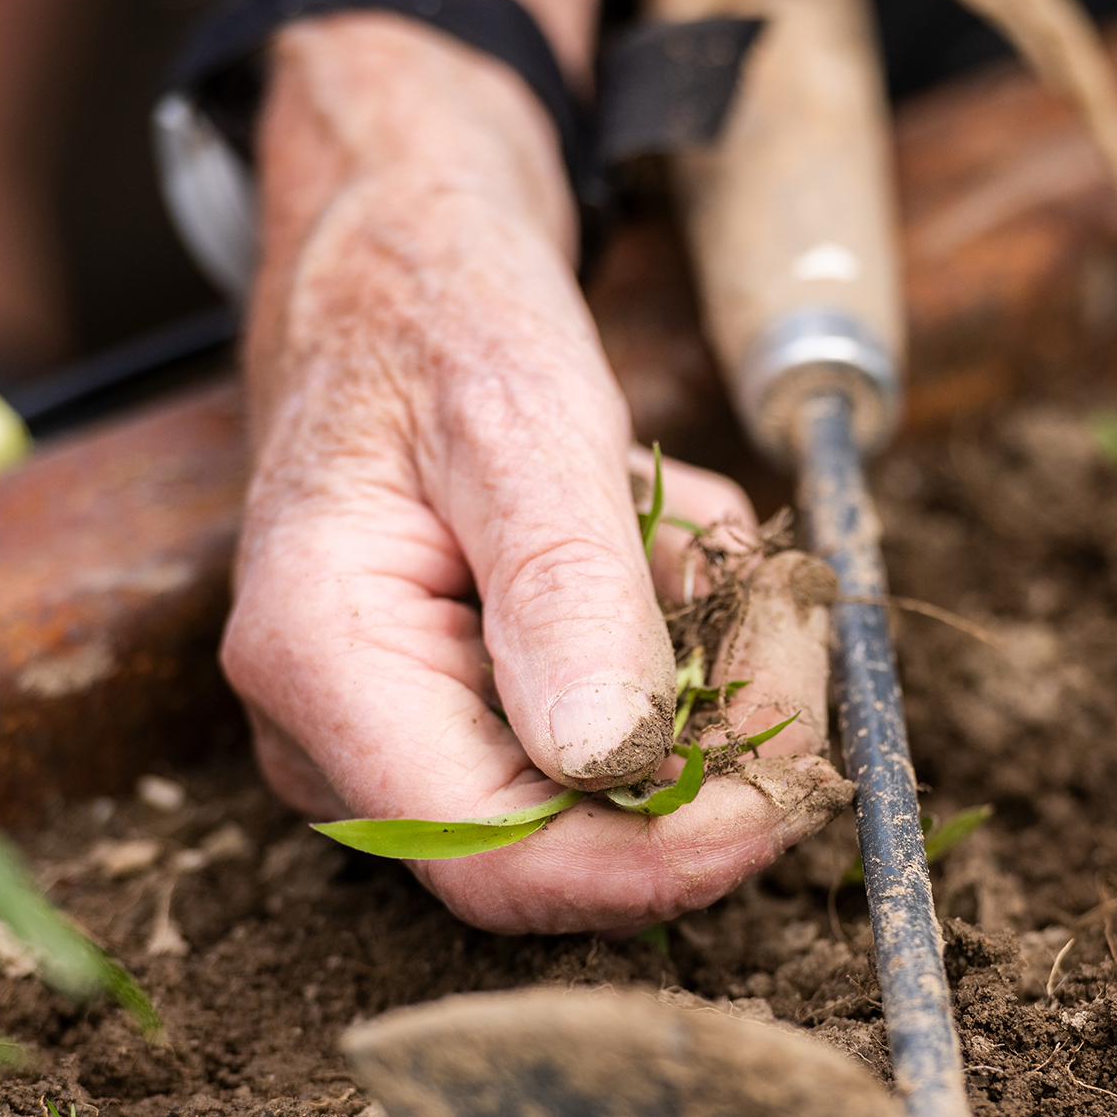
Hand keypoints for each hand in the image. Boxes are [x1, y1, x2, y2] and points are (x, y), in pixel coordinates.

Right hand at [223, 16, 845, 933]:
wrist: (404, 257)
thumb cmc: (442, 315)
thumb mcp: (520, 419)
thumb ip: (567, 591)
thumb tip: (617, 762)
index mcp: (321, 658)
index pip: (493, 855)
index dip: (657, 858)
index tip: (795, 786)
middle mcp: (334, 729)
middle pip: (558, 847)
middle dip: (704, 759)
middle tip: (787, 629)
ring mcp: (392, 732)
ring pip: (601, 796)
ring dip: (702, 690)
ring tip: (706, 544)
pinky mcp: (462, 712)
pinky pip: (607, 738)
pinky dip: (677, 655)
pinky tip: (670, 550)